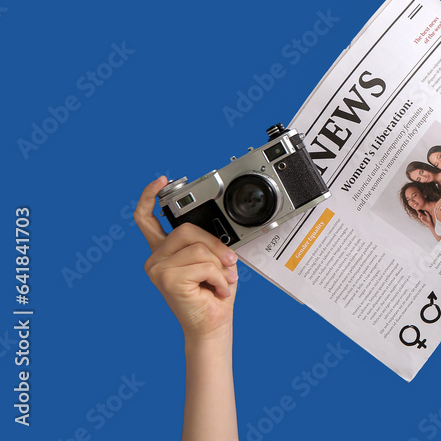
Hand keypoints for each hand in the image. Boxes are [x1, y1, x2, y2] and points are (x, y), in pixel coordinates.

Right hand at [135, 176, 238, 341]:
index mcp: (164, 251)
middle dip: (215, 245)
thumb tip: (214, 234)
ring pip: (197, 247)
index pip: (146, 219)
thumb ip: (205, 243)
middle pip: (186, 229)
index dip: (150, 196)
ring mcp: (157, 268)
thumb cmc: (213, 295)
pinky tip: (217, 290)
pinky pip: (203, 265)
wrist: (211, 326)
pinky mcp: (166, 279)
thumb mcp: (212, 260)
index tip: (162, 180)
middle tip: (229, 263)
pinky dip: (219, 277)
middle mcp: (155, 258)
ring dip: (219, 266)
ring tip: (221, 282)